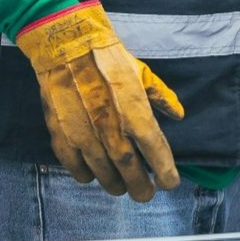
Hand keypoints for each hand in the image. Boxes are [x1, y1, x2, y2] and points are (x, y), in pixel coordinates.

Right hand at [14, 1, 183, 200]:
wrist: (67, 45)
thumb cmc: (108, 58)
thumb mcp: (142, 73)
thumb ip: (161, 97)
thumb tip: (178, 114)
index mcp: (135, 112)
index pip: (156, 151)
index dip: (165, 172)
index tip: (170, 183)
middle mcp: (112, 128)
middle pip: (130, 169)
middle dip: (140, 187)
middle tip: (145, 195)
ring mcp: (85, 133)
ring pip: (103, 172)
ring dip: (114, 184)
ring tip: (121, 188)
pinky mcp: (62, 133)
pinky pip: (74, 164)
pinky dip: (84, 174)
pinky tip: (91, 176)